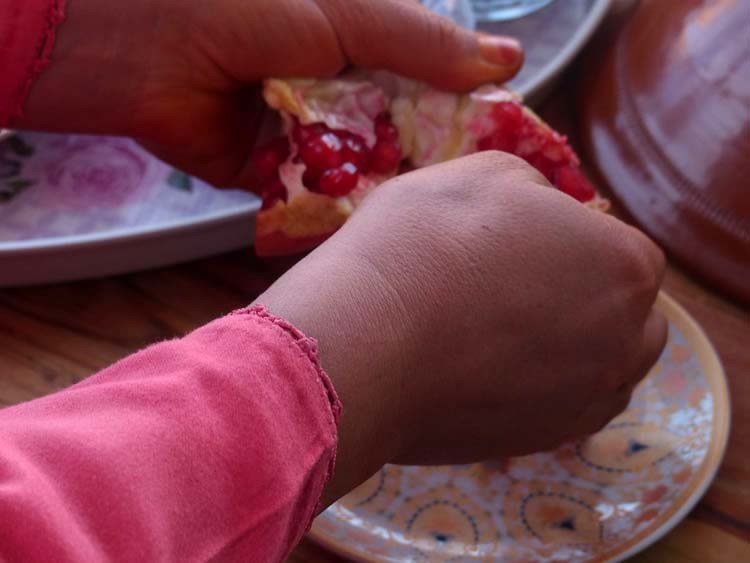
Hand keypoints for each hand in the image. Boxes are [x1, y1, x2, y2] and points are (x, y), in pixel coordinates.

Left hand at [13, 0, 521, 186]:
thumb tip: (508, 62)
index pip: (432, 84)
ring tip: (433, 218)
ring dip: (387, 190)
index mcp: (361, 46)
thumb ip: (423, 45)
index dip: (469, 114)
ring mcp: (306, 136)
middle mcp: (337, 93)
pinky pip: (316, 200)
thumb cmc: (247, 7)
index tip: (511, 147)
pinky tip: (376, 231)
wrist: (145, 45)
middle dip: (432, 163)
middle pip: (401, 136)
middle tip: (479, 198)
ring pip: (363, 173)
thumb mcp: (349, 14)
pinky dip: (339, 211)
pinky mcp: (271, 175)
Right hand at [256, 152, 667, 505]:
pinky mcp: (540, 443)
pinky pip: (560, 408)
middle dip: (590, 297)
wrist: (362, 344)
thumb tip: (544, 211)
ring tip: (504, 332)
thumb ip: (536, 188)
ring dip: (573, 347)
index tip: (523, 243)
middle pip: (625, 315)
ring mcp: (584, 402)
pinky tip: (487, 370)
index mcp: (623, 267)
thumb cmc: (422, 244)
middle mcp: (622, 343)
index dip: (575, 241)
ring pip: (602, 369)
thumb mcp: (482, 174)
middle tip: (521, 286)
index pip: (623, 250)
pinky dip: (539, 388)